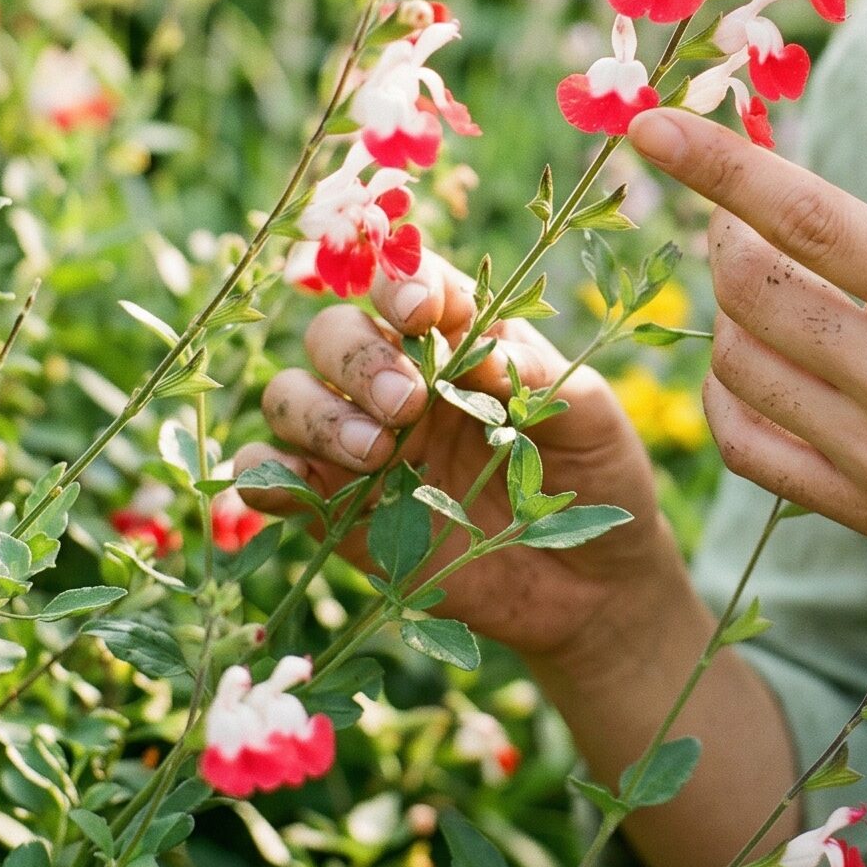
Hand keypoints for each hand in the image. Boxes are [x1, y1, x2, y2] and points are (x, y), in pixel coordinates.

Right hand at [233, 275, 673, 670]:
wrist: (591, 585)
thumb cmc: (598, 477)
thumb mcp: (591, 416)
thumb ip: (536, 376)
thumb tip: (478, 349)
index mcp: (463, 339)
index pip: (409, 282)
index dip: (400, 282)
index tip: (424, 312)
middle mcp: (403, 381)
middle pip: (334, 332)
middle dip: (359, 357)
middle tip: (408, 403)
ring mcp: (366, 446)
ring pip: (290, 395)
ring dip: (319, 413)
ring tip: (380, 454)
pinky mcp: (341, 513)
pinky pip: (271, 477)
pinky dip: (268, 475)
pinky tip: (303, 488)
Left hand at [624, 88, 866, 621]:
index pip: (810, 221)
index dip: (722, 165)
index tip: (653, 124)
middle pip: (749, 286)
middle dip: (723, 223)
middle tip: (745, 205)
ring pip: (736, 358)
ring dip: (727, 299)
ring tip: (765, 272)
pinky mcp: (855, 506)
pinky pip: (743, 440)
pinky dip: (726, 385)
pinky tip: (759, 354)